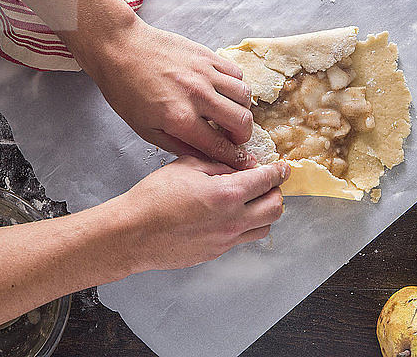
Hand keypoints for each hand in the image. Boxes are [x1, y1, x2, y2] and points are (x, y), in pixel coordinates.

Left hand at [86, 17, 255, 169]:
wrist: (120, 48)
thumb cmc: (126, 89)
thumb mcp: (145, 129)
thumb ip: (178, 146)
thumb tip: (203, 156)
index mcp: (180, 118)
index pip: (219, 145)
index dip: (235, 158)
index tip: (242, 162)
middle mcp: (197, 95)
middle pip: (242, 121)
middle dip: (243, 136)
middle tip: (235, 138)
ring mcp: (205, 73)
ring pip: (245, 96)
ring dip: (242, 110)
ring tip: (231, 114)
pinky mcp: (207, 56)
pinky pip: (237, 73)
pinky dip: (237, 86)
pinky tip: (224, 92)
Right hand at [100, 156, 289, 272]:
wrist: (133, 234)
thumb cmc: (154, 197)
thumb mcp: (187, 165)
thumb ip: (219, 164)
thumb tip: (241, 166)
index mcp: (227, 194)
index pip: (267, 181)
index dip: (279, 171)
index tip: (283, 168)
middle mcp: (233, 220)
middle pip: (275, 208)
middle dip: (276, 193)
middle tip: (267, 184)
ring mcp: (226, 240)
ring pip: (264, 228)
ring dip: (264, 212)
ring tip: (251, 201)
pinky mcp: (216, 252)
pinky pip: (242, 239)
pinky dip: (244, 226)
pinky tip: (229, 216)